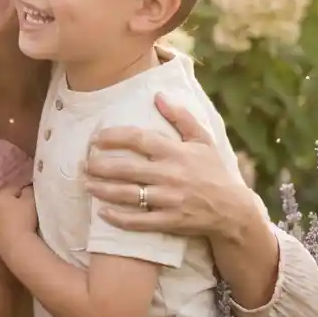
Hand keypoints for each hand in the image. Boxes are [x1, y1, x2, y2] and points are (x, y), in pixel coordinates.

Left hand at [0, 186, 36, 255]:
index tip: (31, 197)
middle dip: (11, 204)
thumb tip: (27, 187)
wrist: (16, 247)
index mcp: (0, 196)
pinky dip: (3, 230)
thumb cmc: (24, 220)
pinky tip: (12, 235)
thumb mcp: (31, 201)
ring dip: (5, 218)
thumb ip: (28, 191)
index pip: (12, 188)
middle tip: (25, 210)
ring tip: (18, 223)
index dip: (22, 191)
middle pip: (2, 203)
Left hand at [83, 93, 256, 242]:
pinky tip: (102, 213)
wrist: (234, 210)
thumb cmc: (213, 171)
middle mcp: (170, 174)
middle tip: (84, 163)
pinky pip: (140, 220)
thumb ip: (180, 117)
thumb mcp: (203, 139)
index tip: (96, 138)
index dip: (114, 137)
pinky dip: (119, 218)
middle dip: (100, 165)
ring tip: (86, 184)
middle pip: (126, 168)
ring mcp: (169, 199)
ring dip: (103, 190)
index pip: (139, 139)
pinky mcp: (170, 221)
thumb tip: (158, 95)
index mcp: (176, 152)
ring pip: (128, 194)